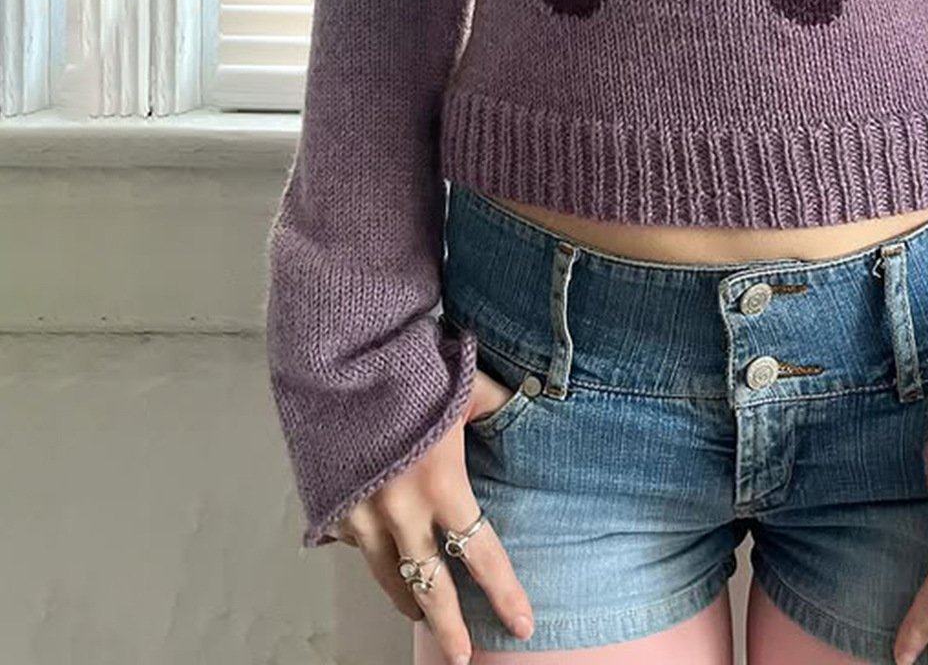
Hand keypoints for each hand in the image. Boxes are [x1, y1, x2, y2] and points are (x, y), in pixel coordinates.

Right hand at [332, 367, 535, 664]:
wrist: (337, 355)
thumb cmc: (408, 366)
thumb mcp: (464, 384)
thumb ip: (498, 405)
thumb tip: (535, 400)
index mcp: (440, 484)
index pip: (481, 554)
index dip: (504, 593)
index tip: (523, 625)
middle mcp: (399, 511)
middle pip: (428, 586)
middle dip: (447, 627)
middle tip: (463, 658)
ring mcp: (359, 513)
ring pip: (386, 575)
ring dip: (407, 597)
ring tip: (421, 613)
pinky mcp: (330, 505)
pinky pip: (353, 544)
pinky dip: (370, 554)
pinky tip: (381, 558)